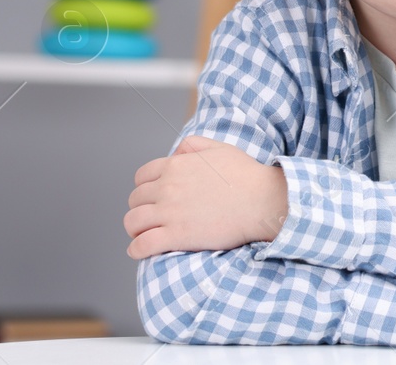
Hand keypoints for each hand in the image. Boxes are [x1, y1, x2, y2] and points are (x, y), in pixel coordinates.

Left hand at [124, 135, 287, 258]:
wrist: (262, 201)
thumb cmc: (245, 175)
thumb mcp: (219, 148)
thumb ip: (192, 145)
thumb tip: (175, 153)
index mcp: (176, 166)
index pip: (141, 177)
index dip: (144, 187)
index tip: (152, 197)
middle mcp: (168, 188)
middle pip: (135, 200)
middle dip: (140, 208)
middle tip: (151, 216)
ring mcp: (170, 212)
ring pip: (132, 222)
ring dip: (134, 229)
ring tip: (143, 233)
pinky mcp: (176, 235)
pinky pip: (142, 245)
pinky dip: (136, 249)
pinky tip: (140, 250)